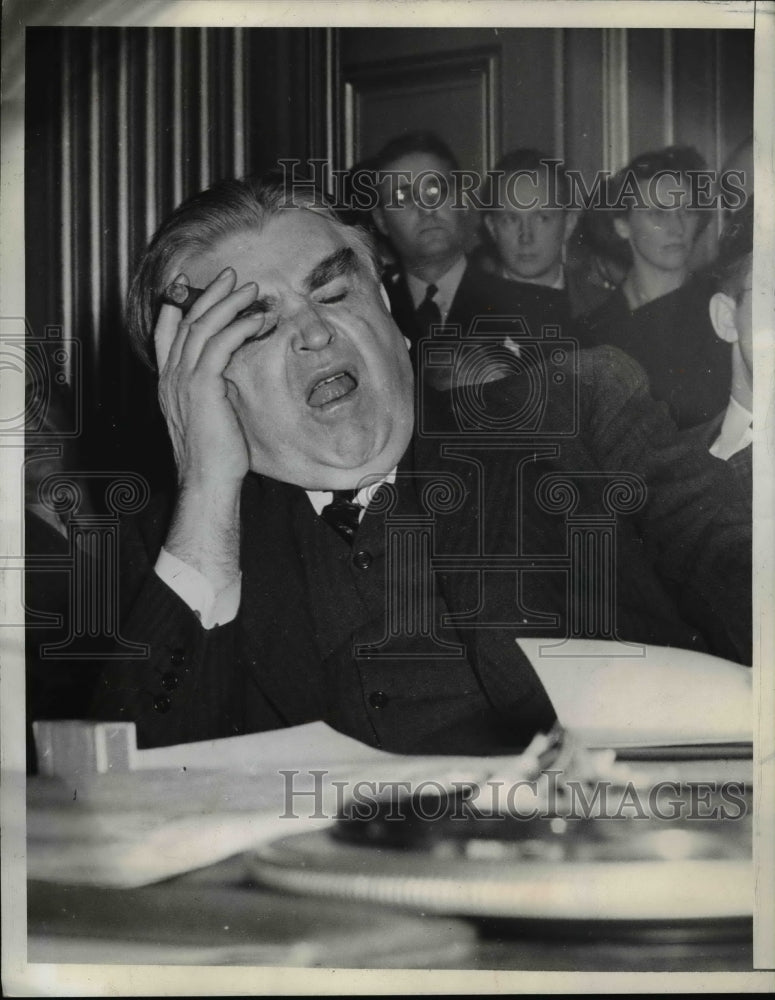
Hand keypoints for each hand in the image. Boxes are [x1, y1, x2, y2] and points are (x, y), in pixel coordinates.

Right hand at [154, 267, 264, 585]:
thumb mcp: (210, 415)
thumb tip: (229, 378)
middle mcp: (171, 377)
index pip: (166, 335)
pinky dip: (239, 327)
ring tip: (250, 290)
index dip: (175, 307)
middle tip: (229, 276)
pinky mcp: (202, 386)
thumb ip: (212, 391)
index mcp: (169, 383)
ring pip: (202, 328)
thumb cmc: (215, 454)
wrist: (207, 479)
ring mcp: (183, 380)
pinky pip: (220, 345)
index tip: (186, 286)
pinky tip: (257, 320)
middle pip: (186, 322)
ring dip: (228, 304)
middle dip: (208, 295)